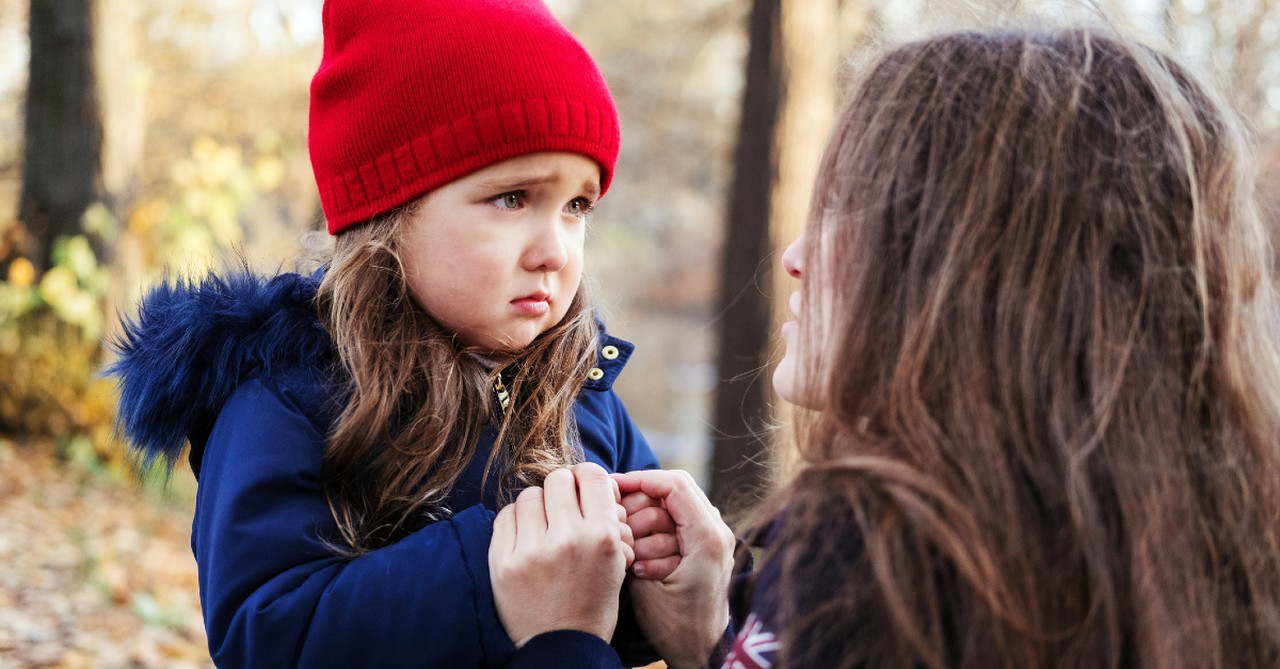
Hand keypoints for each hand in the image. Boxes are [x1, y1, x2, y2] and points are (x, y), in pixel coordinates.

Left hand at [489, 462, 634, 646]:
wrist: (561, 646)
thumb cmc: (593, 601)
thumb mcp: (616, 561)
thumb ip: (607, 519)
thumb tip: (592, 480)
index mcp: (601, 537)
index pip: (592, 476)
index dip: (587, 477)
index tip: (582, 487)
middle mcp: (567, 539)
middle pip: (558, 479)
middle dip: (562, 489)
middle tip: (562, 506)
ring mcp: (531, 550)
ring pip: (530, 495)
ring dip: (538, 504)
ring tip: (542, 525)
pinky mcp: (503, 562)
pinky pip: (505, 516)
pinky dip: (515, 520)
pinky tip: (524, 536)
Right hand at [613, 470, 734, 668]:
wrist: (703, 653)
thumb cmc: (675, 626)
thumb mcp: (644, 584)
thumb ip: (632, 542)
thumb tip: (613, 509)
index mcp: (707, 536)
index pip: (673, 484)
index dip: (639, 480)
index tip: (611, 488)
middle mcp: (717, 530)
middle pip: (673, 489)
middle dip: (640, 502)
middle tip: (616, 522)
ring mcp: (715, 537)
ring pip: (674, 505)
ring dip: (647, 519)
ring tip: (629, 546)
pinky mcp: (708, 546)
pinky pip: (679, 522)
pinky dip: (656, 531)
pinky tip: (640, 553)